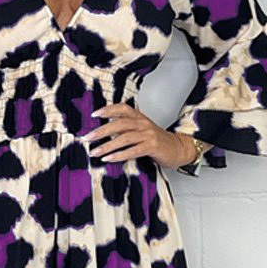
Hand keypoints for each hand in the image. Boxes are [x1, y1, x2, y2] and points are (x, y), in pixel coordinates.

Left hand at [85, 103, 209, 168]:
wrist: (178, 148)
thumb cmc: (158, 141)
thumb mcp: (143, 130)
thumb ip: (128, 129)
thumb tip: (105, 133)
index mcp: (140, 117)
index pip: (122, 109)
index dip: (108, 110)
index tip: (94, 114)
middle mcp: (143, 123)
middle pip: (119, 124)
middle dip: (101, 131)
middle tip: (88, 137)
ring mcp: (148, 135)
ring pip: (124, 138)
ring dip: (107, 145)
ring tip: (94, 151)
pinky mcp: (152, 147)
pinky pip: (132, 150)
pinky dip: (119, 155)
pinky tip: (108, 158)